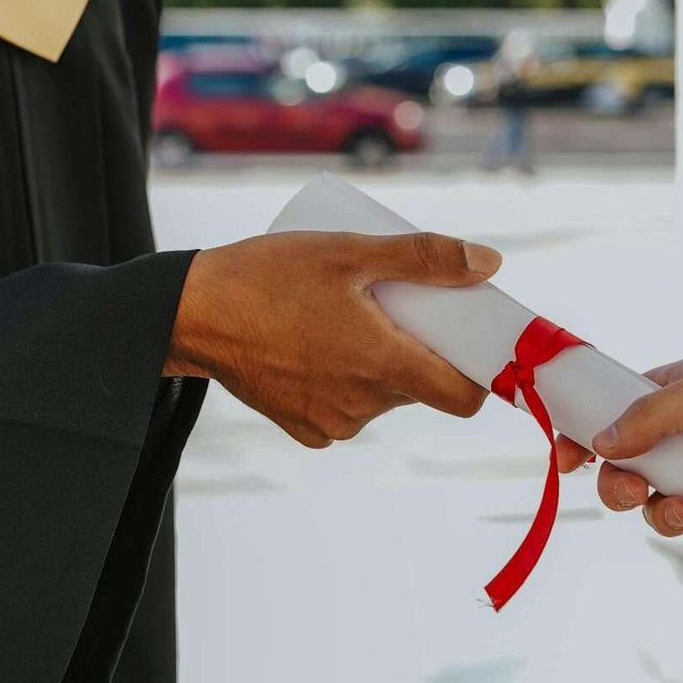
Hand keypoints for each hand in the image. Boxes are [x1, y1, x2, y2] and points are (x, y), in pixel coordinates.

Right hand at [165, 231, 505, 447]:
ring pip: (380, 398)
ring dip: (376, 367)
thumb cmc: (269, 276)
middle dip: (416, 352)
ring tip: (344, 322)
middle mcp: (362, 405)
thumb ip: (424, 257)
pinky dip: (341, 384)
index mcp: (382, 364)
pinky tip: (315, 349)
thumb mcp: (350, 252)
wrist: (193, 314)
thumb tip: (489, 262)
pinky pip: (343, 411)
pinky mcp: (302, 429)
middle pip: (419, 388)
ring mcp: (330, 422)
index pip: (463, 397)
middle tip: (389, 307)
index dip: (477, 373)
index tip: (469, 343)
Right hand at [590, 348, 682, 556]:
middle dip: (621, 489)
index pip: (615, 417)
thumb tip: (599, 443)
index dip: (585, 439)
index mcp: (679, 395)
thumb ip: (656, 414)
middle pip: (632, 471)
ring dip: (665, 517)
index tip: (563, 462)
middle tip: (631, 494)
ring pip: (665, 508)